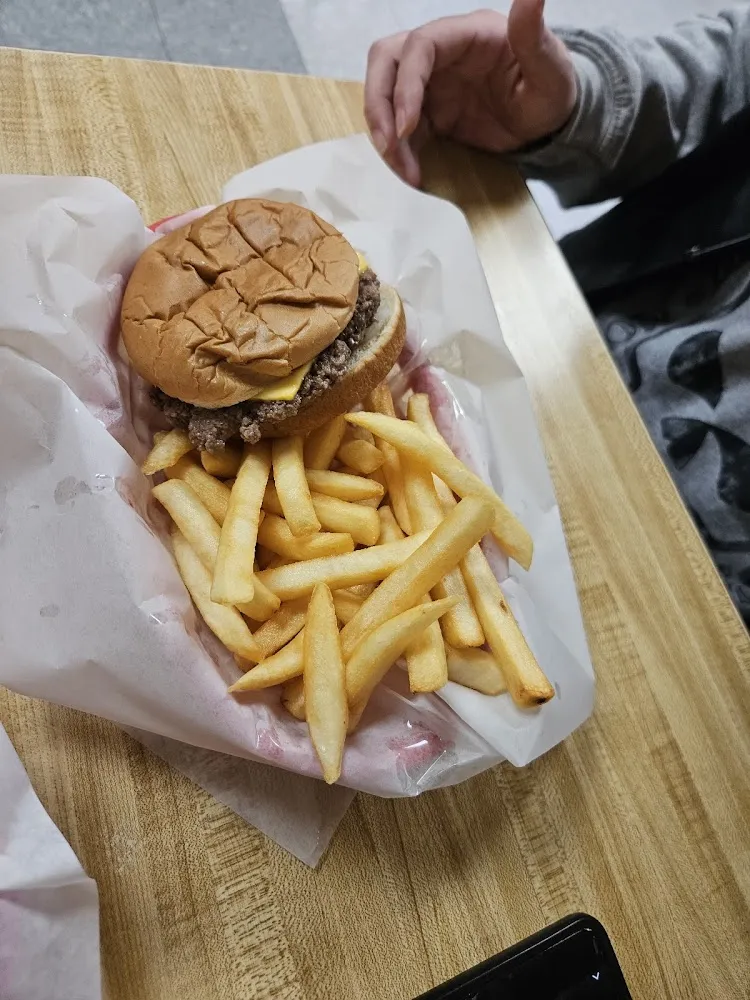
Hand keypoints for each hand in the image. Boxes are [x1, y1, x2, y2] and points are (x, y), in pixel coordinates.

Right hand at [364, 1, 576, 185]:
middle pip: (387, 61)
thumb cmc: (552, 92)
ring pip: (385, 93)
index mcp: (466, 34)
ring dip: (384, 131)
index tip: (407, 126)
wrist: (548, 122)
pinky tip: (413, 175)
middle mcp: (441, 54)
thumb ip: (534, 36)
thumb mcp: (552, 69)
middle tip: (389, 145)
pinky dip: (399, 151)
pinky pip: (400, 127)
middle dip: (379, 103)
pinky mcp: (428, 112)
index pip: (419, 46)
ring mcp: (431, 83)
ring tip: (403, 169)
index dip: (406, 84)